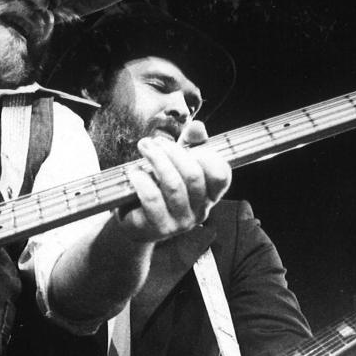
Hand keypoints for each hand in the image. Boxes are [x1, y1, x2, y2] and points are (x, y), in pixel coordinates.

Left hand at [115, 121, 230, 242]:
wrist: (135, 222)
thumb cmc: (160, 187)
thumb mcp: (177, 164)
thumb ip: (191, 144)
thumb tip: (198, 126)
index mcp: (209, 195)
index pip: (221, 175)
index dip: (207, 156)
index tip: (186, 144)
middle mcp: (200, 211)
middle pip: (193, 175)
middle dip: (172, 151)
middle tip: (154, 142)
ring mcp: (181, 222)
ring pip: (173, 185)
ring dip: (156, 160)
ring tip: (144, 148)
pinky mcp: (160, 228)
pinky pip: (152, 199)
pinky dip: (142, 180)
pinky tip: (134, 172)